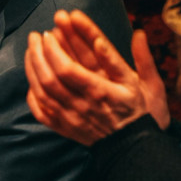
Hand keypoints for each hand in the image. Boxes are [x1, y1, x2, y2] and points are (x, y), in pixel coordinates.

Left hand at [25, 10, 165, 146]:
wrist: (134, 148)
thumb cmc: (140, 112)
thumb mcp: (149, 84)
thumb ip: (143, 58)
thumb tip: (138, 33)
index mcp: (101, 91)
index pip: (68, 69)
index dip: (55, 49)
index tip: (50, 33)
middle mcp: (83, 105)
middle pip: (50, 78)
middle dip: (39, 53)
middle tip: (36, 36)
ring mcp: (72, 118)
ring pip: (43, 93)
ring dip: (32, 69)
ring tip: (30, 50)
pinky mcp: (66, 128)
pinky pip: (42, 113)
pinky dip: (33, 96)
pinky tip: (32, 81)